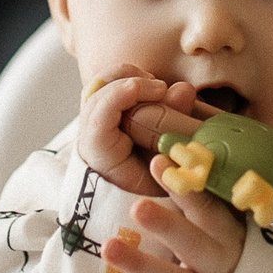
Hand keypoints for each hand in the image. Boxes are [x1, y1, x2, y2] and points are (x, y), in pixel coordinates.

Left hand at [75, 67, 199, 195]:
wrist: (140, 195)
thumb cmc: (155, 185)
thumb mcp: (167, 166)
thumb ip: (175, 130)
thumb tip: (183, 89)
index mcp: (99, 153)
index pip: (100, 113)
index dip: (127, 93)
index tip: (160, 90)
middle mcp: (89, 134)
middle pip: (98, 92)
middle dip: (131, 80)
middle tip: (162, 88)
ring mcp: (92, 121)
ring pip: (100, 84)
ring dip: (129, 76)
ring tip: (156, 88)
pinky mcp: (101, 112)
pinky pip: (106, 85)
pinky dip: (127, 78)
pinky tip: (150, 87)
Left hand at [102, 155, 247, 272]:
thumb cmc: (224, 253)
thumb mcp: (223, 226)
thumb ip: (202, 200)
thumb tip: (170, 150)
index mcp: (226, 232)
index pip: (207, 206)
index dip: (185, 186)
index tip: (159, 160)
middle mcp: (218, 262)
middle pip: (191, 242)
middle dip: (165, 224)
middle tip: (136, 206)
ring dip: (140, 266)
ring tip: (109, 248)